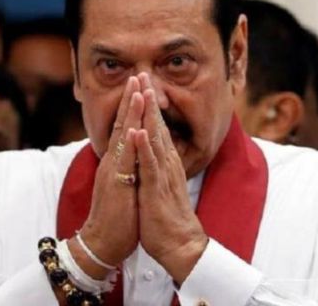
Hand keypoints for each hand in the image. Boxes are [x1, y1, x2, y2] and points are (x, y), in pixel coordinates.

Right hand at [72, 76, 143, 278]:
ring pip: (123, 137)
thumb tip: (136, 154)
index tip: (140, 86)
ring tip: (137, 90)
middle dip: (131, 99)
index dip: (133, 107)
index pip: (125, 129)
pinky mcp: (116, 186)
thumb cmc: (116, 218)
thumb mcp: (124, 186)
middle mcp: (113, 163)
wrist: (101, 243)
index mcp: (117, 163)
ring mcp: (113, 172)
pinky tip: (134, 128)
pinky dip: (130, 143)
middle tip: (138, 75)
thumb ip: (128, 168)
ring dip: (130, 112)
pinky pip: (125, 162)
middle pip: (122, 125)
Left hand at [134, 73, 207, 284]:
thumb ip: (156, 166)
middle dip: (149, 99)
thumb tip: (151, 152)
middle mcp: (166, 162)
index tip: (142, 83)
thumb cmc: (166, 218)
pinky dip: (143, 146)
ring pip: (155, 137)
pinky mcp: (157, 188)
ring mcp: (162, 174)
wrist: (179, 245)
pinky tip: (138, 130)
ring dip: (148, 113)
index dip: (149, 106)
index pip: (156, 128)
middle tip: (143, 73)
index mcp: (164, 162)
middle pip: (157, 125)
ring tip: (143, 90)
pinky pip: (150, 164)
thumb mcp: (160, 185)